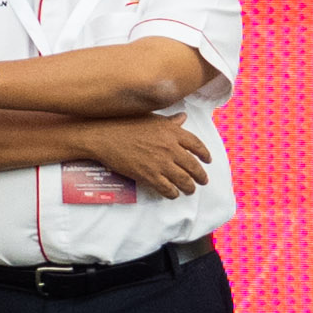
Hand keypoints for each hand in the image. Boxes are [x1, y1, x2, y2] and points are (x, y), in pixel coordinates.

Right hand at [78, 115, 213, 197]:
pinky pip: (167, 188)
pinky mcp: (148, 175)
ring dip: (189, 187)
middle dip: (200, 176)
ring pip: (183, 180)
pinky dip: (172, 193)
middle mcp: (170, 147)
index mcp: (172, 132)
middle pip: (193, 166)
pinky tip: (173, 194)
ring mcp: (160, 163)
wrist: (104, 137)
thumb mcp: (151, 118)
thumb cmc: (125, 124)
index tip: (208, 160)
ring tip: (190, 190)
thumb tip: (183, 118)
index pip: (197, 145)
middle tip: (203, 181)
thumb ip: (170, 121)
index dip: (205, 154)